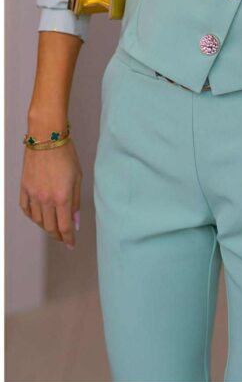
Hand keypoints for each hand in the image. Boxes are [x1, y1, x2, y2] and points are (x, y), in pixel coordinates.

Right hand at [20, 134, 81, 250]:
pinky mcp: (24, 188)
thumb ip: (76, 201)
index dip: (68, 238)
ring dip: (45, 226)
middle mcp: (46, 199)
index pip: (65, 226)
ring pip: (37, 220)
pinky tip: (37, 217)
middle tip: (63, 237)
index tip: (71, 244)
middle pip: (50, 227)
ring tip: (53, 226)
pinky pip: (25, 209)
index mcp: (62, 197)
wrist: (46, 137)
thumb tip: (75, 221)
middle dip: (57, 235)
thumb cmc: (66, 153)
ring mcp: (33, 194)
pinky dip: (32, 216)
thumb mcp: (78, 177)